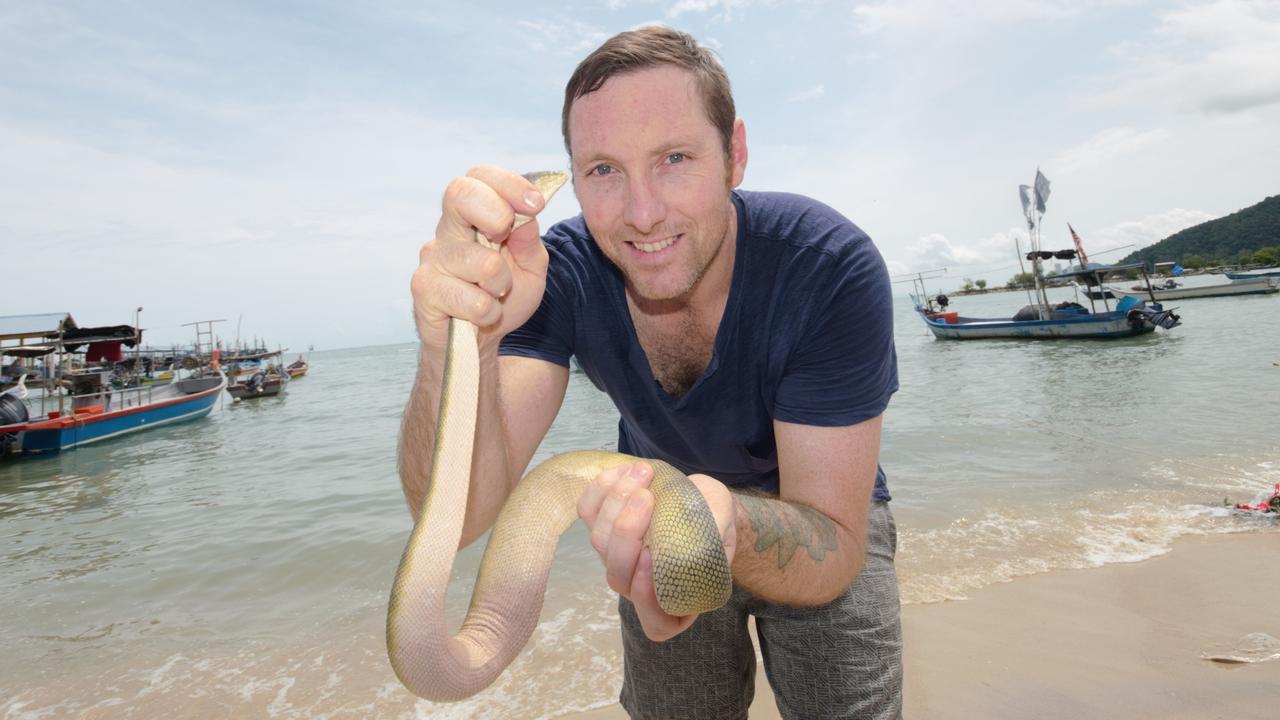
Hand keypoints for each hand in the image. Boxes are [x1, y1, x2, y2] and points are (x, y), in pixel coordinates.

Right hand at [411, 165, 552, 350]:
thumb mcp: (530, 268)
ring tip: (495, 295)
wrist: (476, 343)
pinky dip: (489, 311)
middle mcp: (448, 231)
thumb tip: (527, 216)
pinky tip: (481, 315)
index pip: (478, 177)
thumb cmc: (502, 299)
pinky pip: (472, 299)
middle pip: (459, 193)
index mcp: (472, 217)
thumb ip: (529, 241)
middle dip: (496, 213)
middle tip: (506, 239)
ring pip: (481, 261)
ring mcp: (433, 259)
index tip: (536, 203)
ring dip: (501, 284)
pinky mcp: (425, 290)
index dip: (507, 183)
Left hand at [577, 461, 737, 640]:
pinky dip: (601, 490)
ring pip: (600, 542)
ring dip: (617, 503)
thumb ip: (712, 539)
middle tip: (647, 497)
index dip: (647, 598)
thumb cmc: (718, 519)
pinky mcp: (603, 528)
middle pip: (618, 576)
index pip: (656, 623)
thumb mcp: (725, 527)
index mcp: (676, 600)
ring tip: (643, 473)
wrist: (704, 499)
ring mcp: (617, 558)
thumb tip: (690, 546)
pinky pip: (588, 514)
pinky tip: (624, 471)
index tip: (651, 558)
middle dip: (627, 534)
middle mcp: (640, 586)